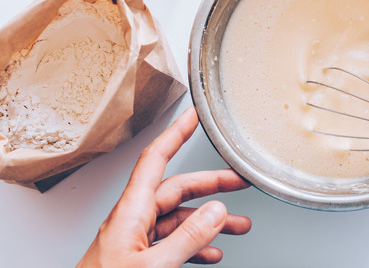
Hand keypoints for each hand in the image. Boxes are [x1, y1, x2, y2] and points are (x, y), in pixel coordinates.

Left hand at [78, 107, 251, 266]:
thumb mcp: (153, 267)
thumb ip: (186, 238)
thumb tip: (215, 211)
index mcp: (129, 213)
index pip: (155, 160)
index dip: (176, 133)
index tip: (192, 116)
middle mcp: (131, 221)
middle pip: (175, 190)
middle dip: (210, 185)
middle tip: (239, 182)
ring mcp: (133, 242)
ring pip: (177, 219)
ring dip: (208, 221)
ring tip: (239, 225)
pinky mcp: (137, 260)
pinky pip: (170, 244)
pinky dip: (194, 245)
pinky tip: (212, 253)